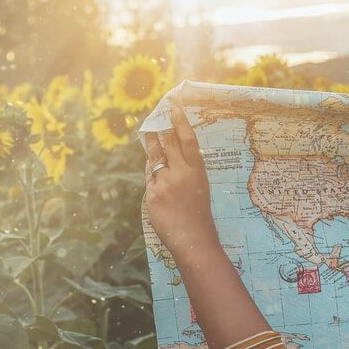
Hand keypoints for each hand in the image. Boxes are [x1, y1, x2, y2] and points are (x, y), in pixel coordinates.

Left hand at [143, 103, 222, 265]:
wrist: (194, 240)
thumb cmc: (199, 215)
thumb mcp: (199, 188)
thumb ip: (186, 172)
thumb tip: (166, 157)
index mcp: (198, 171)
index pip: (188, 140)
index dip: (180, 122)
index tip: (173, 109)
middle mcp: (182, 173)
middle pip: (168, 144)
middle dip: (161, 130)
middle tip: (155, 119)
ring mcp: (166, 183)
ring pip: (155, 158)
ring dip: (151, 144)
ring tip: (149, 133)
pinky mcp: (153, 195)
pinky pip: (149, 178)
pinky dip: (150, 172)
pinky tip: (150, 166)